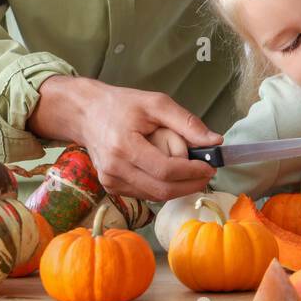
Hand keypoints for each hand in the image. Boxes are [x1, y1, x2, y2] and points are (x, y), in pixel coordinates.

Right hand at [32, 76, 221, 200]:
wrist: (86, 113)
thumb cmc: (121, 105)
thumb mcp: (156, 104)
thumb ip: (187, 122)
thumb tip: (215, 141)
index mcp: (124, 147)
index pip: (165, 170)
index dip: (191, 172)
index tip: (210, 166)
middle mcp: (114, 169)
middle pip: (162, 189)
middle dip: (190, 184)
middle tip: (207, 173)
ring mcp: (110, 182)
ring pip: (155, 196)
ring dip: (179, 187)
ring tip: (191, 171)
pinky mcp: (111, 187)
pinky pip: (145, 194)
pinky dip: (163, 187)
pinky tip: (171, 173)